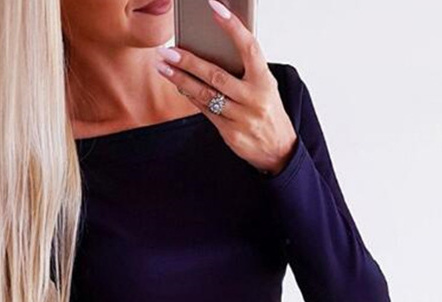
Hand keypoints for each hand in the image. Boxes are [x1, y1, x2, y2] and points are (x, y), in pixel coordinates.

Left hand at [154, 0, 297, 174]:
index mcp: (265, 80)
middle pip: (216, 76)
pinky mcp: (231, 133)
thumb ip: (245, 69)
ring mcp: (242, 118)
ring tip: (163, 66)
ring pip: (206, 95)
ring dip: (181, 79)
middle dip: (189, 61)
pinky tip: (178, 85)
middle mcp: (254, 99)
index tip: (214, 8)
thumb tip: (212, 48)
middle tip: (168, 50)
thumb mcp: (265, 85)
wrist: (278, 147)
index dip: (232, 27)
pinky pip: (206, 112)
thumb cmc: (267, 108)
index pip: (249, 48)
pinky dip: (191, 97)